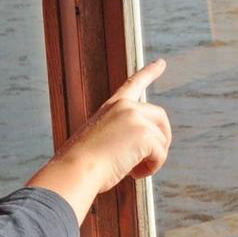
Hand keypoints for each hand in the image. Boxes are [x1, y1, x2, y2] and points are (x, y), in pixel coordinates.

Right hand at [28, 59, 170, 224]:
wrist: (76, 170)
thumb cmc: (80, 163)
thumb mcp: (97, 141)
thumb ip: (118, 136)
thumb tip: (137, 150)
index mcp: (111, 107)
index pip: (133, 84)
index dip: (149, 73)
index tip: (161, 63)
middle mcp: (126, 107)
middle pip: (160, 118)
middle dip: (161, 139)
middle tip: (149, 159)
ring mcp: (136, 118)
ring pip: (161, 140)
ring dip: (152, 158)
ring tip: (132, 170)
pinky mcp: (145, 134)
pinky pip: (160, 154)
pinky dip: (152, 168)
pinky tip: (134, 174)